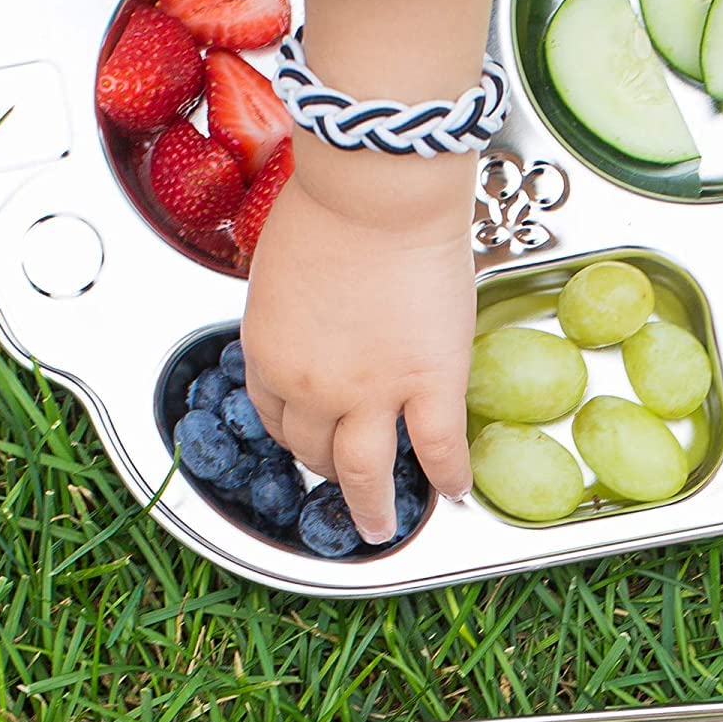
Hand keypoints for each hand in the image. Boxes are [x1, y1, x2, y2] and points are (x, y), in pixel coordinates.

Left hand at [241, 142, 475, 542]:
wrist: (376, 194)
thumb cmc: (326, 210)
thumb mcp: (278, 274)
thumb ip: (289, 318)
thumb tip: (307, 331)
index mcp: (269, 357)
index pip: (275, 417)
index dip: (294, 433)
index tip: (308, 439)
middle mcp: (311, 389)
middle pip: (313, 451)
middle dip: (326, 469)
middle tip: (343, 480)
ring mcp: (371, 394)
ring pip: (365, 473)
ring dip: (372, 506)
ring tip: (381, 527)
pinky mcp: (429, 386)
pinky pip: (438, 449)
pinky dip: (447, 477)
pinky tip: (453, 492)